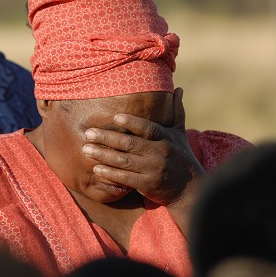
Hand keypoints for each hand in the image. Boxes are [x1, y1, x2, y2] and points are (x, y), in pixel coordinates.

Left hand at [81, 87, 204, 205]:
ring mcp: (153, 170)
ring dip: (103, 155)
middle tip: (88, 133)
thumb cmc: (180, 156)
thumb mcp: (180, 134)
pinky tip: (96, 169)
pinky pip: (125, 179)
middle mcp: (159, 153)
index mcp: (166, 138)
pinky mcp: (148, 185)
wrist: (189, 188)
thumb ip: (176, 112)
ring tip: (86, 150)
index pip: (148, 128)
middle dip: (107, 138)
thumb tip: (179, 88)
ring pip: (124, 161)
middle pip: (130, 144)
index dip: (132, 122)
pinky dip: (110, 174)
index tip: (115, 117)